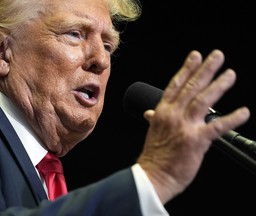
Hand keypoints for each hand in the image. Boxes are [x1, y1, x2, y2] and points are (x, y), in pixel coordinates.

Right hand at [137, 49, 249, 202]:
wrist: (154, 175)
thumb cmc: (154, 155)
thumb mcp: (152, 132)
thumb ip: (154, 118)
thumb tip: (149, 112)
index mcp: (162, 112)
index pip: (175, 85)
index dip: (186, 69)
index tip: (195, 56)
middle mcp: (173, 115)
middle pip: (191, 87)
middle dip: (205, 70)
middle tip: (217, 56)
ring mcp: (185, 127)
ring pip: (203, 101)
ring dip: (218, 86)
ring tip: (230, 74)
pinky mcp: (196, 141)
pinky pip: (217, 127)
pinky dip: (231, 118)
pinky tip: (244, 112)